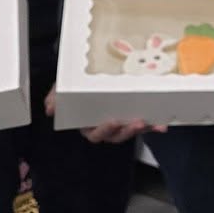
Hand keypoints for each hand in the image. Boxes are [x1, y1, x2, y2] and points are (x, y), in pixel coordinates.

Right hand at [44, 90, 162, 143]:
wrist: (89, 77)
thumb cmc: (76, 87)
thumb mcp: (62, 89)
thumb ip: (56, 96)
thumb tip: (50, 108)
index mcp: (87, 124)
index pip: (95, 133)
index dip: (104, 130)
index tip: (112, 121)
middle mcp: (105, 128)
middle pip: (116, 136)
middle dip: (127, 131)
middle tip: (137, 122)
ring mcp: (121, 124)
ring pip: (132, 132)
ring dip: (143, 129)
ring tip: (153, 123)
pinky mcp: (134, 117)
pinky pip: (146, 125)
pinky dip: (155, 125)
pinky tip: (163, 124)